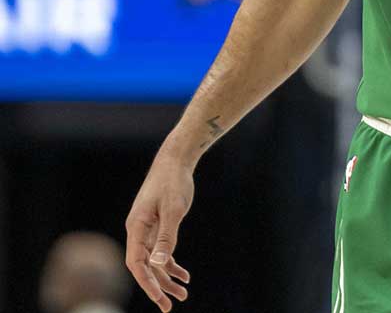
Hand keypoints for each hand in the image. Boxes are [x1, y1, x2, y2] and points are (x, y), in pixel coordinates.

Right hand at [125, 152, 194, 310]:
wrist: (175, 161)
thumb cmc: (173, 183)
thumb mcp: (173, 210)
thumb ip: (166, 237)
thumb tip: (157, 263)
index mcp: (136, 228)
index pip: (136, 264)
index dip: (146, 283)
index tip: (159, 299)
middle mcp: (138, 231)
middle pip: (144, 267)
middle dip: (157, 287)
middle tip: (170, 306)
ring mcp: (147, 229)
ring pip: (154, 261)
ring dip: (167, 278)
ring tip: (183, 294)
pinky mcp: (158, 226)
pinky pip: (162, 251)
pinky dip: (171, 264)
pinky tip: (184, 275)